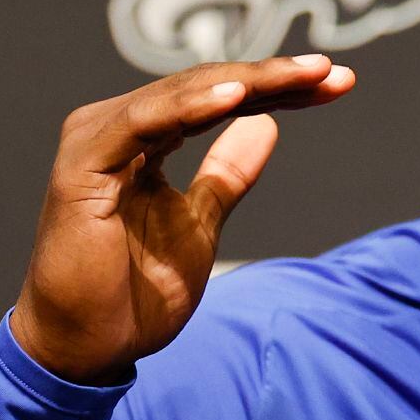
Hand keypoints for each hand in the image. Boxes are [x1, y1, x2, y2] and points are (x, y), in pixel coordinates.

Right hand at [11, 54, 356, 383]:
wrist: (88, 347)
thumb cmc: (133, 294)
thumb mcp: (200, 226)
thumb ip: (226, 176)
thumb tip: (268, 126)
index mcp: (144, 139)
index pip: (218, 99)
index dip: (277, 89)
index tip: (336, 84)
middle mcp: (118, 129)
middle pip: (205, 87)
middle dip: (273, 78)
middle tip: (332, 72)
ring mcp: (98, 141)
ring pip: (182, 95)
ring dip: (245, 81)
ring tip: (302, 76)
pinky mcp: (83, 164)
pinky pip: (144, 123)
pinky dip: (191, 107)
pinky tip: (238, 96)